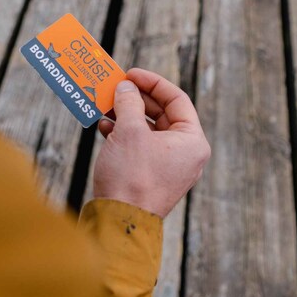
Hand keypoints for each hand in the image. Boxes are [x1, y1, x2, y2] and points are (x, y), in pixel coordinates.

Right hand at [92, 68, 209, 217]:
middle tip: (115, 88)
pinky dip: (124, 135)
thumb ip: (128, 103)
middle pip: (163, 114)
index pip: (177, 100)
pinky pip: (140, 147)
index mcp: (192, 141)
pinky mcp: (151, 177)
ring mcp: (169, 167)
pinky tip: (104, 128)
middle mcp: (186, 154)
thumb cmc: (131, 177)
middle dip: (136, 100)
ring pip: (149, 131)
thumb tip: (126, 88)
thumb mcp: (129, 132)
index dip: (152, 82)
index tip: (130, 74)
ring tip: (105, 106)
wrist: (120, 222)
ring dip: (126, 116)